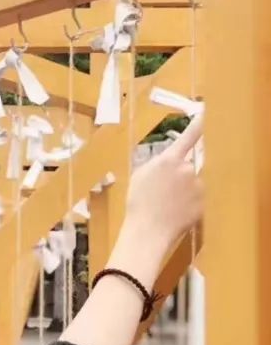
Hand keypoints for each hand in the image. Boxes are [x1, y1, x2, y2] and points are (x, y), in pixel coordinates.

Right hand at [123, 112, 204, 247]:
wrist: (148, 231)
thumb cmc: (138, 203)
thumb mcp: (139, 177)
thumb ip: (157, 164)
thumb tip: (168, 161)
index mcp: (169, 160)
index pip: (188, 138)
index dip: (197, 125)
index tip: (205, 113)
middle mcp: (187, 169)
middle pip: (187, 166)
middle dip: (178, 176)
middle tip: (162, 193)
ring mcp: (197, 186)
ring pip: (192, 184)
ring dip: (183, 191)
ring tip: (166, 206)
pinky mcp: (203, 202)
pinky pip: (196, 199)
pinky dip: (188, 205)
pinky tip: (174, 214)